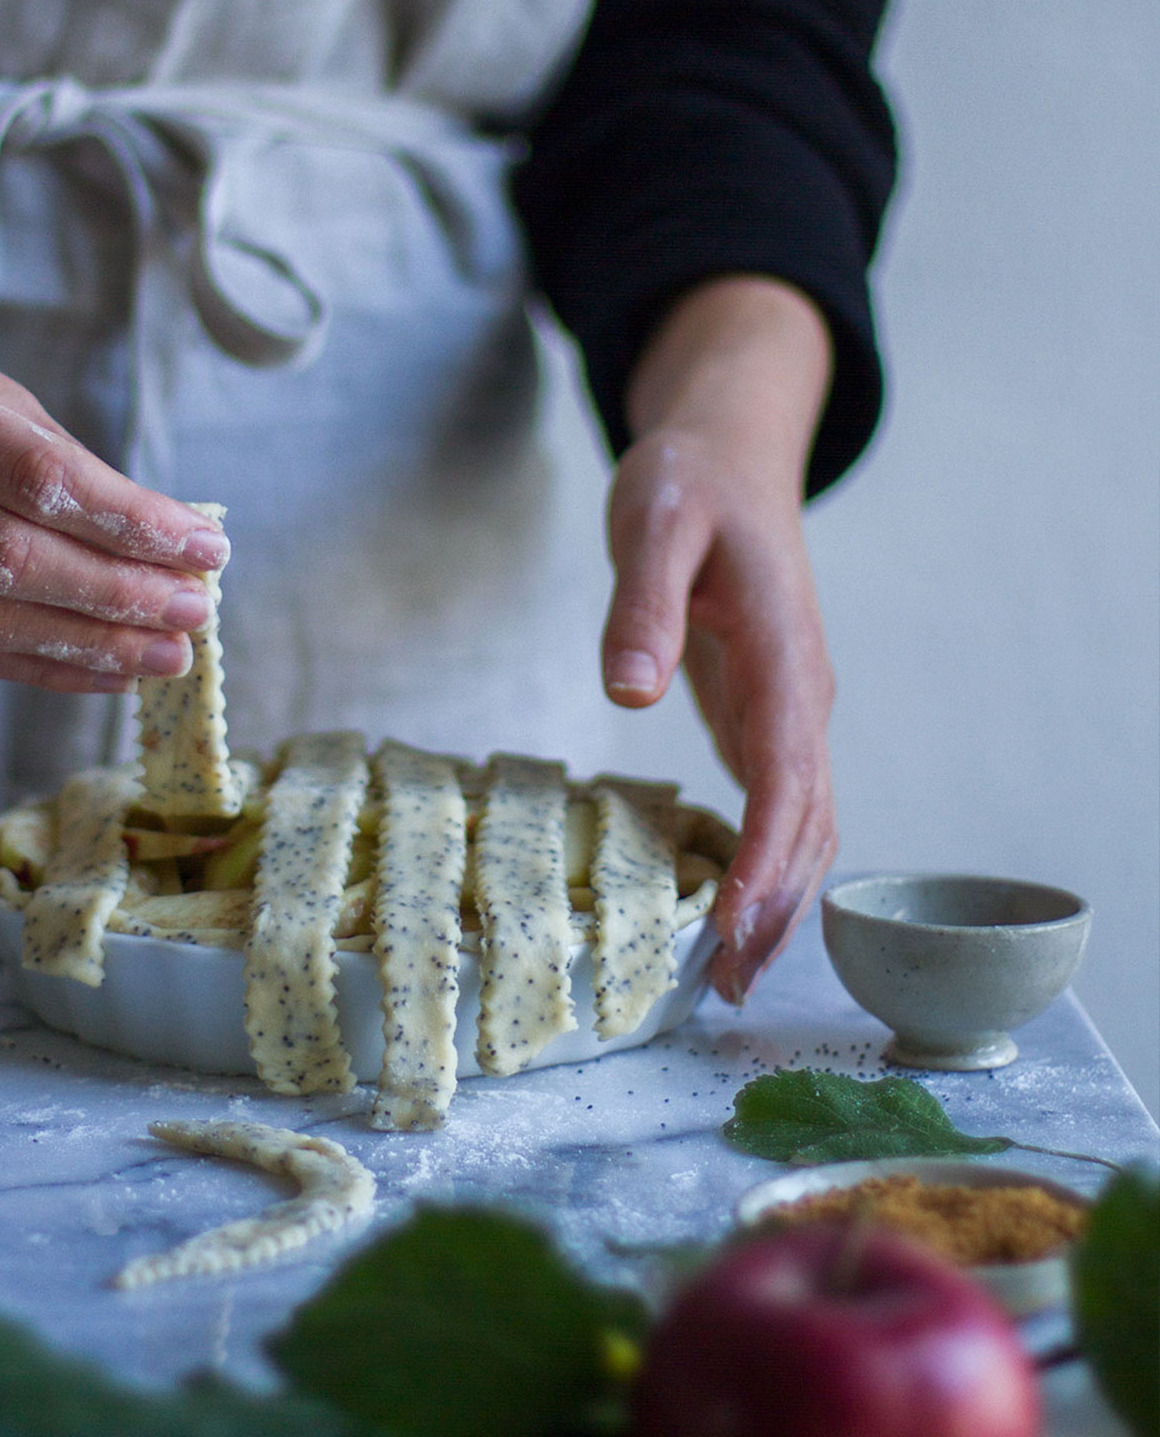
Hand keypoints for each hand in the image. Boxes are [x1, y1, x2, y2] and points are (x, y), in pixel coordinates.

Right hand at [0, 212, 226, 690]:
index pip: (37, 478)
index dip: (129, 521)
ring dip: (85, 647)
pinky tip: (99, 672)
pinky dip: (32, 667)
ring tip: (164, 656)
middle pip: (8, 559)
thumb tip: (164, 538)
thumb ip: (58, 459)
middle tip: (194, 612)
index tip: (205, 547)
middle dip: (117, 595)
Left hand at [601, 277, 836, 1002]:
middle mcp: (803, 695)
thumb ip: (642, 601)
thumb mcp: (653, 520)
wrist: (731, 449)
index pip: (785, 777)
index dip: (762, 858)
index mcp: (785, 656)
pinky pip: (778, 802)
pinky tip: (723, 906)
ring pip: (805, 822)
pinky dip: (762, 862)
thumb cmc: (690, 479)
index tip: (729, 925)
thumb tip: (627, 691)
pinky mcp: (767, 711)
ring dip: (777, 898)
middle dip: (776, 908)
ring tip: (726, 973)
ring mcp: (791, 707)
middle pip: (809, 822)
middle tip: (721, 987)